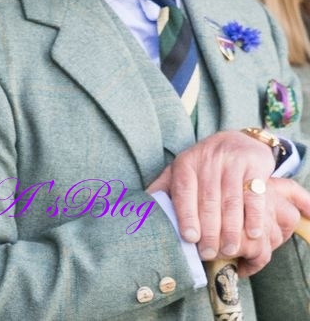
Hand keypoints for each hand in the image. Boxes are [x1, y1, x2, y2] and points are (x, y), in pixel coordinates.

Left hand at [147, 131, 309, 274]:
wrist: (237, 141)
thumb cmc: (204, 165)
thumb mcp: (181, 170)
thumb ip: (164, 187)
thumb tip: (140, 210)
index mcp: (186, 163)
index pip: (184, 190)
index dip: (186, 215)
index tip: (189, 238)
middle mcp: (208, 161)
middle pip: (208, 200)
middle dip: (209, 230)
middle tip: (209, 254)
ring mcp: (231, 163)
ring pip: (231, 201)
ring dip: (231, 229)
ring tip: (229, 250)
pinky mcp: (253, 167)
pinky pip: (254, 195)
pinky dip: (254, 216)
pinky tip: (253, 233)